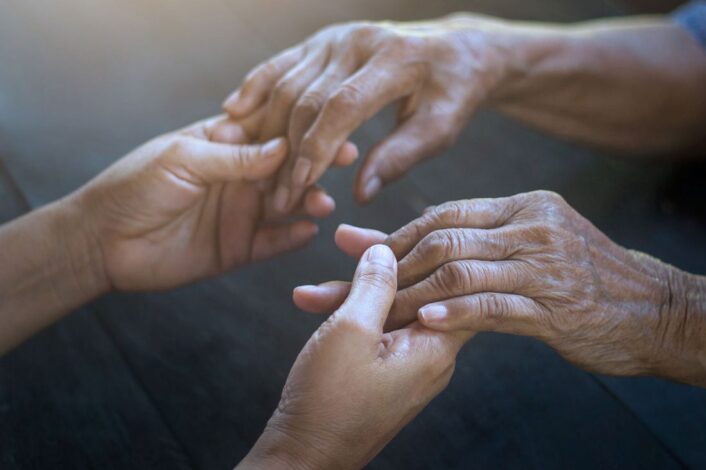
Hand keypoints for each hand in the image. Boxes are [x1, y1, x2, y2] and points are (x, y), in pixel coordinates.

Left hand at [73, 116, 353, 291]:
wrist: (103, 242)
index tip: (331, 129)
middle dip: (314, 165)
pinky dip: (293, 237)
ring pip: (286, 205)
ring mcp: (240, 213)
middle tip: (341, 163)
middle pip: (287, 169)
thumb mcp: (184, 159)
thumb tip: (284, 147)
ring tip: (323, 203)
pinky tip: (309, 230)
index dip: (301, 131)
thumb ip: (234, 157)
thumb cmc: (134, 187)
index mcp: (223, 145)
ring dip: (308, 202)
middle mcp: (238, 178)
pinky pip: (274, 242)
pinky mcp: (238, 248)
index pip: (271, 133)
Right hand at [222, 14, 501, 208]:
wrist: (457, 50)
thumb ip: (401, 157)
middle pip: (307, 97)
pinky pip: (281, 63)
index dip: (317, 148)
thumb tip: (360, 194)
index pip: (342, 106)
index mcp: (393, 59)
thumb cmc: (452, 93)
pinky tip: (235, 110)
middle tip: (277, 194)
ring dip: (267, 130)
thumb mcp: (441, 128)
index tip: (300, 186)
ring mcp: (336, 37)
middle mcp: (358, 40)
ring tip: (257, 173)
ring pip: (287, 83)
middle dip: (287, 150)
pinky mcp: (323, 40)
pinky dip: (255, 86)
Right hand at [239, 245, 471, 469]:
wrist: (303, 459)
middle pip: (420, 293)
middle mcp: (431, 358)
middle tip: (346, 238)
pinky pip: (379, 333)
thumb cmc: (328, 401)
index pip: (453, 284)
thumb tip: (387, 249)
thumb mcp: (351, 330)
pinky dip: (353, 315)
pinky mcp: (387, 377)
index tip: (398, 227)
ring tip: (322, 268)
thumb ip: (374, 284)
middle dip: (381, 264)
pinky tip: (318, 299)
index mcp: (435, 348)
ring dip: (358, 289)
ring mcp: (410, 369)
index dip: (428, 250)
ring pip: (393, 311)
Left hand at [294, 192, 690, 375]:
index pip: (442, 215)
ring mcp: (544, 266)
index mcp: (522, 207)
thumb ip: (481, 243)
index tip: (347, 248)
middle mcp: (530, 227)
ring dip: (407, 295)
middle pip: (439, 241)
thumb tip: (425, 245)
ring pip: (459, 272)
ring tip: (369, 315)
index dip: (392, 234)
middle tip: (332, 286)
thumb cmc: (586, 280)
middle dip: (382, 267)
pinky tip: (425, 322)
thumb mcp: (536, 246)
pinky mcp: (556, 307)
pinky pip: (495, 306)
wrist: (657, 310)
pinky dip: (456, 313)